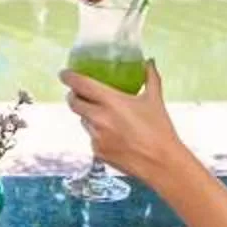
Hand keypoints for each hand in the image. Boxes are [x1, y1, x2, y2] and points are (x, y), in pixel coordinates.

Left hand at [57, 61, 192, 186]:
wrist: (161, 163)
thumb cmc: (160, 130)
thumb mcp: (155, 100)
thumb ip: (150, 78)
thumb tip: (149, 62)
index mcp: (111, 101)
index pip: (80, 84)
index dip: (68, 77)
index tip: (64, 74)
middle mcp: (99, 118)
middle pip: (73, 103)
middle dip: (74, 96)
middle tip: (79, 93)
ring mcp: (96, 137)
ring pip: (83, 120)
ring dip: (87, 115)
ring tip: (102, 114)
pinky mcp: (97, 152)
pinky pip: (91, 137)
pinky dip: (97, 133)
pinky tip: (113, 135)